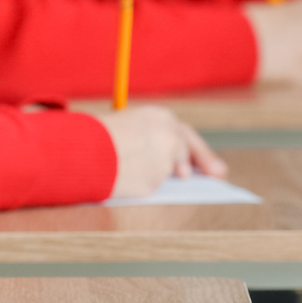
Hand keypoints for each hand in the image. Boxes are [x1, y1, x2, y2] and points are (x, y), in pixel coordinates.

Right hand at [97, 105, 225, 198]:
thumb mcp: (127, 129)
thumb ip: (150, 140)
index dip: (196, 148)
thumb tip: (174, 162)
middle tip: (218, 174)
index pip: (184, 133)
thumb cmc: (96, 138)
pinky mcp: (158, 179)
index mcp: (160, 117)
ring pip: (169, 171)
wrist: (83, 150)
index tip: (207, 162)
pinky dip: (143, 184)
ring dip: (160, 174)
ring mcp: (166, 158)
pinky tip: (127, 178)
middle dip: (205, 161)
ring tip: (130, 167)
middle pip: (189, 150)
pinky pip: (153, 185)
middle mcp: (169, 134)